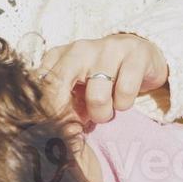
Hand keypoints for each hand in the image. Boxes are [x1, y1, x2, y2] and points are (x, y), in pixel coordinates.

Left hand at [39, 34, 168, 124]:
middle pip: (60, 85)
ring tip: (107, 110)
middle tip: (81, 124)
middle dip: (68, 115)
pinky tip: (123, 98)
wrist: (141, 56)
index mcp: (59, 55)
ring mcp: (107, 49)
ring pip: (96, 97)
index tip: (60, 127)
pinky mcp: (136, 54)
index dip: (48, 112)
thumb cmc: (102, 78)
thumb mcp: (76, 89)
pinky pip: (125, 92)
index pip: (41, 85)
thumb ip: (60, 104)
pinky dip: (124, 103)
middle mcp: (80, 49)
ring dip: (103, 113)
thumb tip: (55, 132)